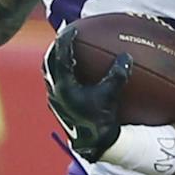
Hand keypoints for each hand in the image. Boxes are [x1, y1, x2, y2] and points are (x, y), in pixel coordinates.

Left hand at [43, 24, 129, 161]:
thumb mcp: (111, 95)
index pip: (60, 57)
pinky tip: (71, 77)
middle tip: (61, 38)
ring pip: (49, 75)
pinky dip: (61, 76)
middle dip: (54, 49)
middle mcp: (55, 91)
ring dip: (55, 63)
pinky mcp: (58, 108)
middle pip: (48, 63)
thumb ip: (117, 75)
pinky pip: (56, 86)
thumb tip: (126, 56)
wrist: (92, 144)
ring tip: (62, 54)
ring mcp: (54, 101)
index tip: (72, 30)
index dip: (66, 41)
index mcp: (64, 85)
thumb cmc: (101, 120)